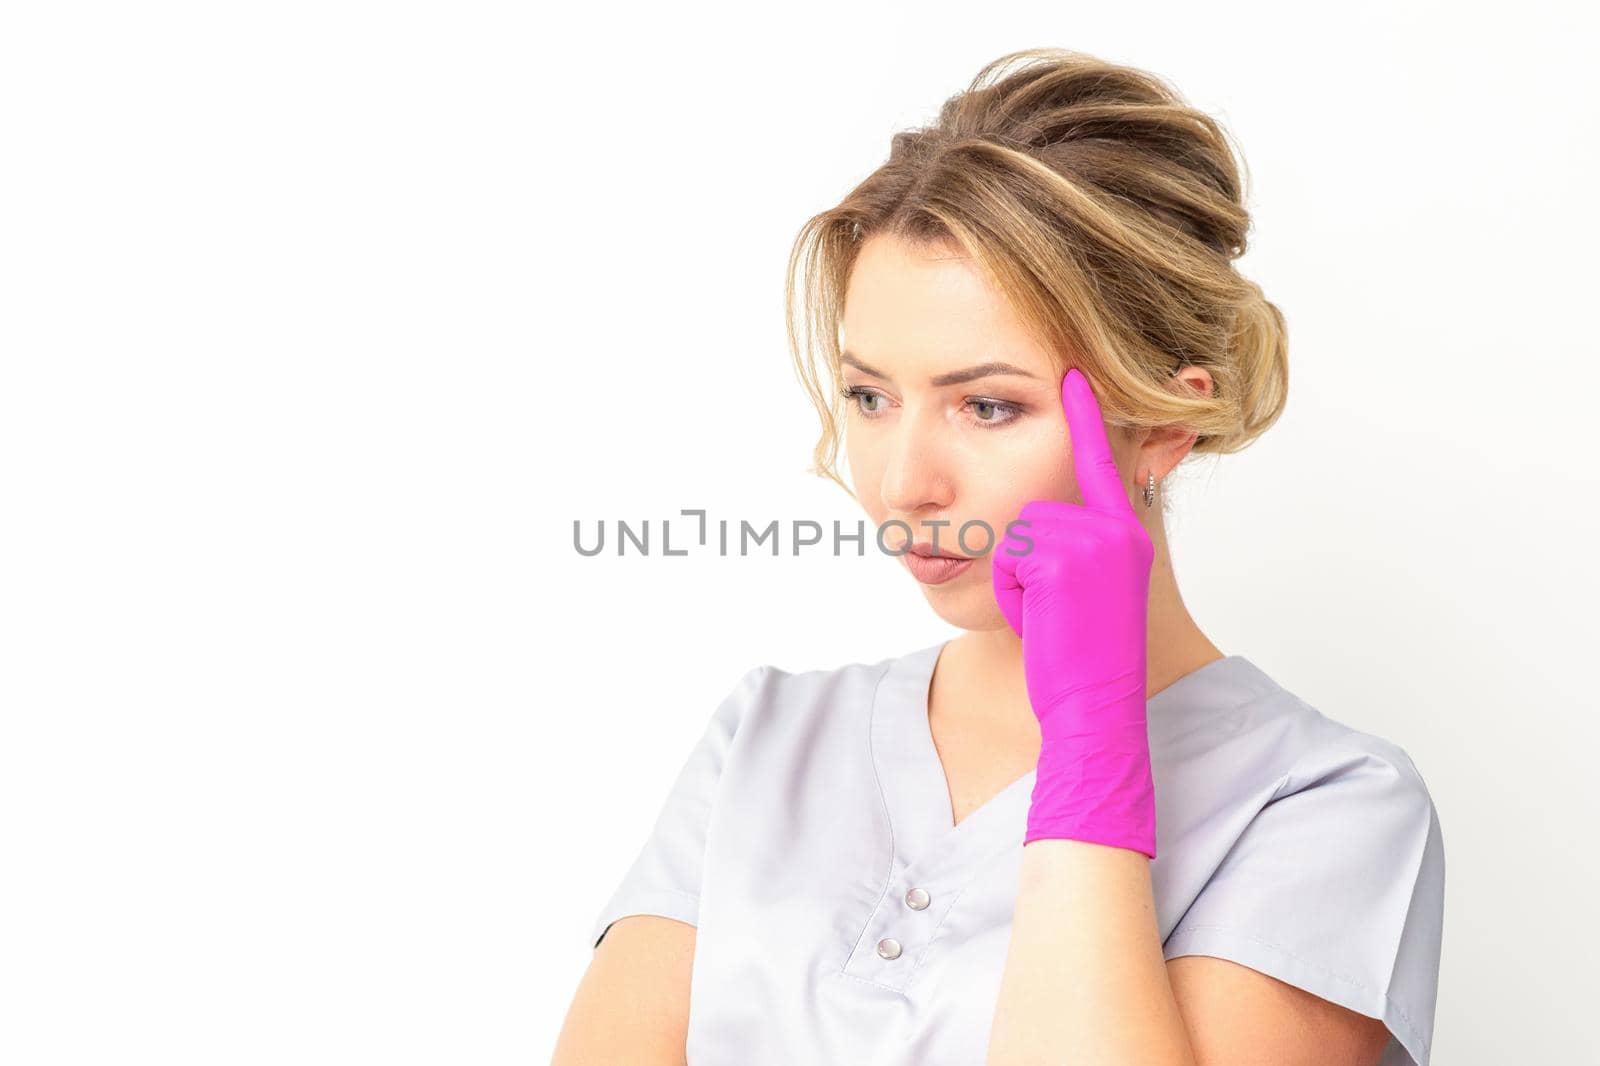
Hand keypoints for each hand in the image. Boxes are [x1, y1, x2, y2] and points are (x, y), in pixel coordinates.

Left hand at [991, 367, 1157, 856]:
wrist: (1095, 707)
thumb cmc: (1080, 656)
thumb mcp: (1085, 591)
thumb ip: (1078, 545)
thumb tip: (1040, 517)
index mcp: (1127, 531)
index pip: (1101, 460)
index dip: (1086, 416)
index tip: (1072, 370)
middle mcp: (1120, 528)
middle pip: (1034, 500)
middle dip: (1023, 557)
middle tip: (1053, 608)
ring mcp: (1096, 541)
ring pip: (1015, 527)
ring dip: (1016, 576)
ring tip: (1047, 613)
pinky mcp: (1065, 559)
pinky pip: (1009, 554)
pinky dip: (1012, 592)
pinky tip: (1041, 619)